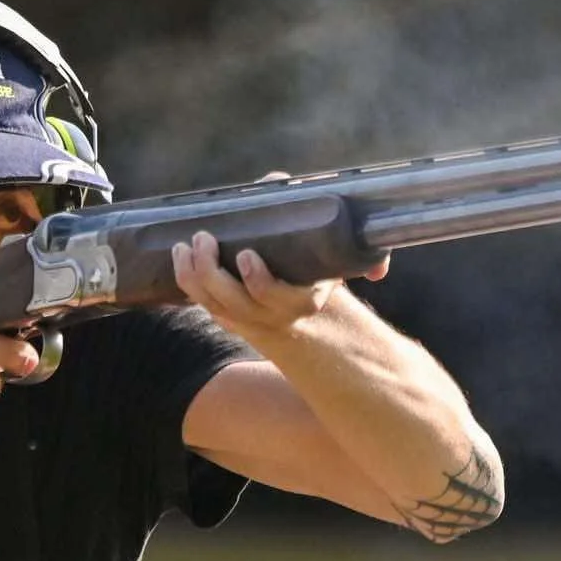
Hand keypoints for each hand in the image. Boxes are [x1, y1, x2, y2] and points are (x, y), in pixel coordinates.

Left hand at [171, 229, 390, 345]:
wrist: (312, 322)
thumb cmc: (323, 279)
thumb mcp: (341, 268)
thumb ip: (364, 262)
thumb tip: (380, 272)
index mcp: (302, 303)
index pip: (273, 297)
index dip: (257, 280)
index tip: (246, 254)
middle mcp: (272, 317)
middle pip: (233, 301)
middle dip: (212, 271)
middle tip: (205, 238)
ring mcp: (247, 319)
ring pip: (213, 303)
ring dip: (193, 275)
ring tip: (185, 245)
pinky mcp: (228, 315)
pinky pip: (203, 303)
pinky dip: (188, 282)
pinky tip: (181, 257)